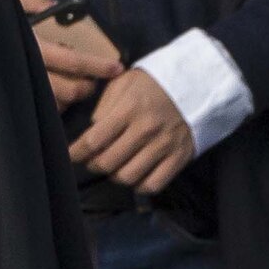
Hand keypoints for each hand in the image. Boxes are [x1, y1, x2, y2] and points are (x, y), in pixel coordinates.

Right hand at [21, 0, 123, 112]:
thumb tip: (56, 6)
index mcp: (30, 44)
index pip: (72, 61)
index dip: (97, 66)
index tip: (117, 67)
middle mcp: (23, 69)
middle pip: (69, 90)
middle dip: (87, 88)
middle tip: (95, 81)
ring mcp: (17, 86)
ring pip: (55, 104)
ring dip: (70, 98)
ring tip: (76, 87)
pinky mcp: (10, 96)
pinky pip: (38, 109)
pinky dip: (52, 104)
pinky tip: (54, 95)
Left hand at [70, 65, 198, 193]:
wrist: (198, 84)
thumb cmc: (154, 83)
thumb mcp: (123, 82)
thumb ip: (104, 106)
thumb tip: (91, 131)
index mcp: (129, 109)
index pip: (94, 140)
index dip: (76, 152)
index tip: (70, 155)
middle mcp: (146, 130)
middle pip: (108, 162)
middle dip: (93, 164)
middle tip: (91, 160)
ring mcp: (165, 145)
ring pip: (128, 176)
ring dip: (114, 176)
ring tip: (112, 167)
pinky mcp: (180, 157)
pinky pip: (154, 184)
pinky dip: (139, 186)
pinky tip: (134, 176)